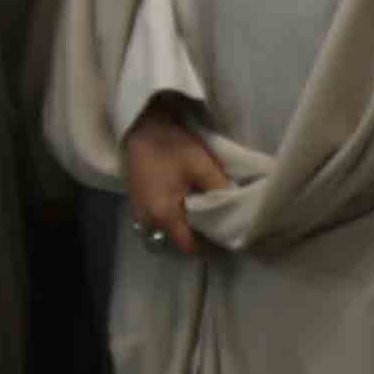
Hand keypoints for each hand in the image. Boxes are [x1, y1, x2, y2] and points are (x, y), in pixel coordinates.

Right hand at [123, 106, 228, 252]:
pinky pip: (157, 221)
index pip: (189, 247)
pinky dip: (173, 218)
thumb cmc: (172, 146)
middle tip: (217, 225)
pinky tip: (185, 204)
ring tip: (202, 214)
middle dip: (197, 237)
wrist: (142, 127)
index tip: (224, 236)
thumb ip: (220, 189)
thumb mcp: (202, 166)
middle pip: (177, 241)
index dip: (208, 246)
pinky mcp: (136, 203)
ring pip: (167, 232)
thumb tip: (236, 208)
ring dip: (184, 227)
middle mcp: (148, 220)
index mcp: (164, 214)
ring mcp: (139, 213)